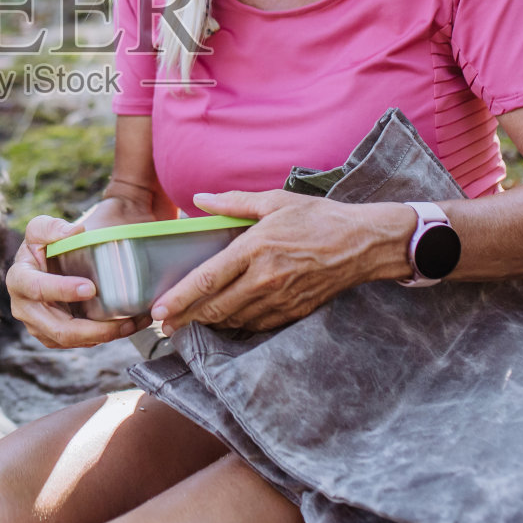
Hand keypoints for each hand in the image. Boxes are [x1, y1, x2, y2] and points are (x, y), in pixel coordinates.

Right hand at [6, 215, 141, 348]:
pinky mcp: (54, 337)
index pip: (37, 288)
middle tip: (123, 320)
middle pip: (59, 328)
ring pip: (72, 340)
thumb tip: (75, 231)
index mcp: (19, 279)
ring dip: (105, 335)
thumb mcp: (41, 228)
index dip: (62, 290)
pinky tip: (127, 326)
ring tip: (132, 323)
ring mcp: (39, 327)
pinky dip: (105, 337)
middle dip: (93, 328)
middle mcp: (25, 308)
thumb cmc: (43, 246)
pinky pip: (80, 343)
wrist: (44, 265)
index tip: (91, 288)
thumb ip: (53, 227)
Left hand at [149, 191, 412, 335]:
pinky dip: (236, 324)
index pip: (208, 279)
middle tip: (164, 323)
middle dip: (186, 318)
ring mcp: (280, 300)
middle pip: (215, 308)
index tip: (159, 310)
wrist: (364, 244)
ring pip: (234, 320)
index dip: (180, 298)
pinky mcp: (294, 312)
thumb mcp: (275, 201)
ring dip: (208, 323)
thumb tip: (200, 198)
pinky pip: (256, 324)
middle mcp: (265, 279)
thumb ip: (234, 203)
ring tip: (188, 320)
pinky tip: (224, 319)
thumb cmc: (318, 218)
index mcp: (256, 248)